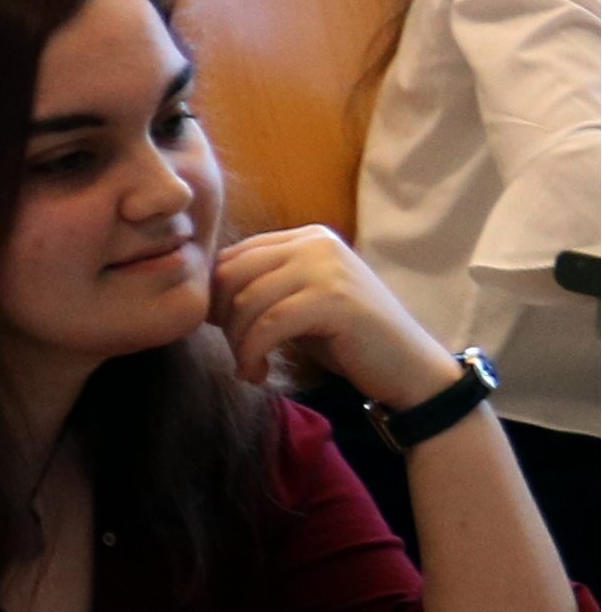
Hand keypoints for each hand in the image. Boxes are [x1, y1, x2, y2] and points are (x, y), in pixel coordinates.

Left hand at [212, 225, 459, 410]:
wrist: (408, 368)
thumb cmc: (346, 339)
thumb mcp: (297, 303)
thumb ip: (261, 287)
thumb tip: (203, 294)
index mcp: (306, 237)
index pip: (232, 256)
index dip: (215, 297)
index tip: (223, 331)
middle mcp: (316, 243)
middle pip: (231, 274)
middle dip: (221, 319)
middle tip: (236, 351)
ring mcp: (327, 267)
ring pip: (246, 301)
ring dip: (237, 343)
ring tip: (249, 367)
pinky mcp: (334, 298)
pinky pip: (267, 324)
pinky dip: (252, 354)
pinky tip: (257, 373)